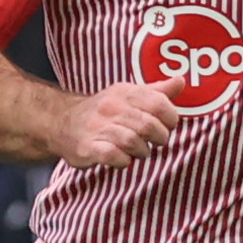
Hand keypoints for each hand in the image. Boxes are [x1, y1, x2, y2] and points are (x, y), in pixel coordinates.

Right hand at [51, 78, 180, 171]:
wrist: (61, 123)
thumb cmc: (104, 112)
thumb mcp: (129, 95)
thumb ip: (157, 91)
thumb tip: (181, 81)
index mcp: (124, 92)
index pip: (159, 103)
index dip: (170, 118)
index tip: (167, 125)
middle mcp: (110, 107)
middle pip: (149, 126)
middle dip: (159, 138)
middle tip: (154, 141)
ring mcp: (98, 127)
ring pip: (133, 142)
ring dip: (142, 152)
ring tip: (138, 151)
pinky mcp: (88, 147)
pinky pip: (113, 157)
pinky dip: (123, 161)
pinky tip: (122, 158)